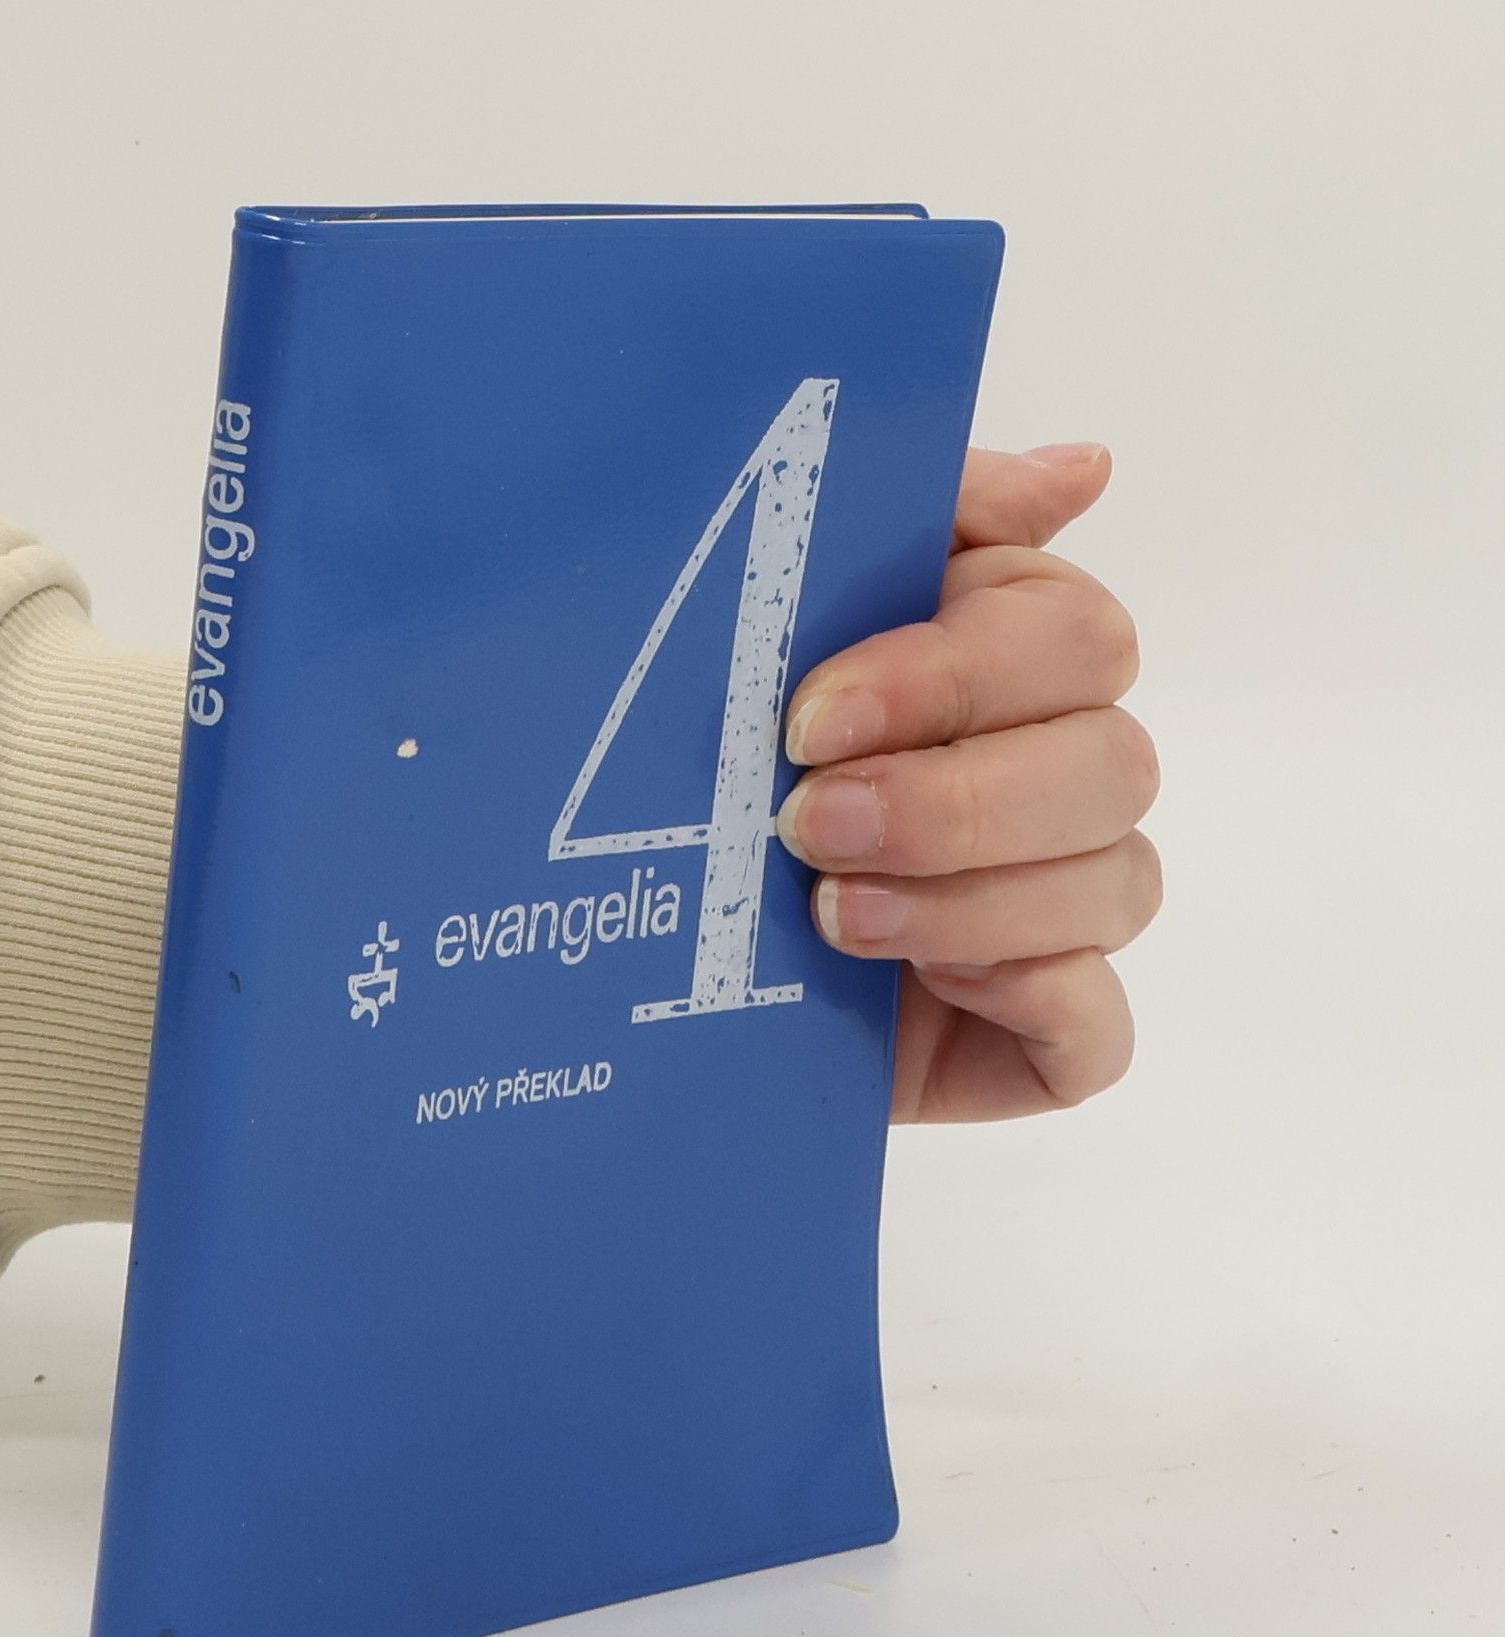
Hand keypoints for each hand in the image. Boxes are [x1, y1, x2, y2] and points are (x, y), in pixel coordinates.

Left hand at [776, 443, 1159, 1120]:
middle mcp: (1061, 779)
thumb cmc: (719, 779)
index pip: (1071, 638)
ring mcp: (1064, 911)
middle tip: (807, 826)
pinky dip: (1036, 1000)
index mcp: (1015, 666)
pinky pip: (1101, 1028)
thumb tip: (1081, 470)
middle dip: (951, 801)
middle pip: (1110, 765)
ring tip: (831, 919)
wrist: (656, 965)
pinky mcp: (1045, 1033)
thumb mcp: (779, 626)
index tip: (809, 720)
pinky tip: (937, 988)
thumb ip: (921, 527)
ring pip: (1113, 886)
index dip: (952, 677)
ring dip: (968, 903)